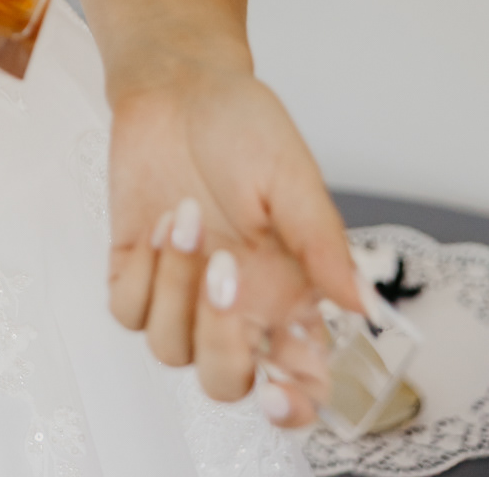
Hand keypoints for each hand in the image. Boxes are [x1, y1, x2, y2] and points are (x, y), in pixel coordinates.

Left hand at [107, 65, 362, 424]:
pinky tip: (158, 223)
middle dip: (221, 340)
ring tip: (187, 215)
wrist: (177, 81)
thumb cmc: (241, 122)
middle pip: (225, 381)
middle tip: (225, 269)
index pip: (299, 381)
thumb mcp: (291, 175)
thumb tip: (362, 306)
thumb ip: (323, 243)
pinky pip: (127, 312)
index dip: (292, 406)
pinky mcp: (133, 267)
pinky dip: (141, 275)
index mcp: (287, 292)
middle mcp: (236, 303)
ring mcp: (180, 289)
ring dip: (176, 285)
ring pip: (170, 348)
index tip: (279, 393)